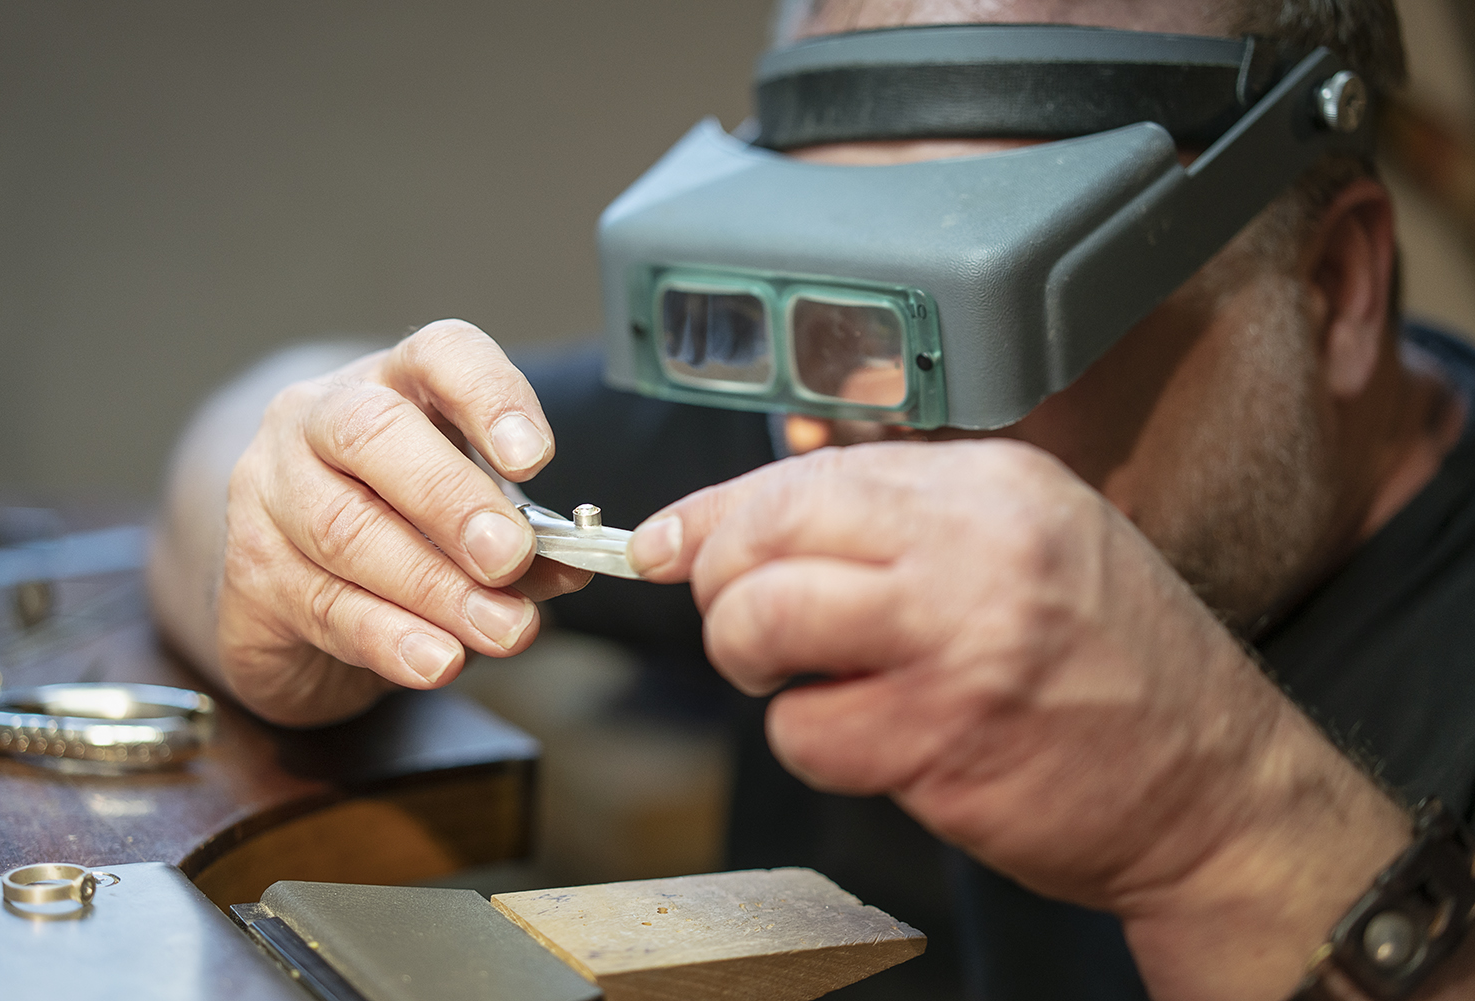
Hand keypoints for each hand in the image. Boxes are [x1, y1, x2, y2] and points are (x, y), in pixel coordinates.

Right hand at [217, 319, 590, 725]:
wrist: (290, 593)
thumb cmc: (398, 528)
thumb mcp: (467, 519)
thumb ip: (521, 538)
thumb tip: (570, 564)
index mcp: (394, 383)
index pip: (439, 354)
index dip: (489, 397)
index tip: (535, 457)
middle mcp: (317, 418)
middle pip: (373, 433)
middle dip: (450, 499)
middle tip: (510, 556)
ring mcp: (269, 490)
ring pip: (345, 530)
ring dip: (435, 588)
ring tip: (502, 628)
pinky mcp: (249, 573)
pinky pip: (323, 604)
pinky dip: (390, 638)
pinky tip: (437, 659)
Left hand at [628, 439, 1408, 1000]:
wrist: (1215, 787)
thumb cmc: (1117, 666)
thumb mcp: (1034, 544)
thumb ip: (904, 520)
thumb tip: (750, 518)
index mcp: (995, 483)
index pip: (806, 474)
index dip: (715, 514)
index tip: (666, 545)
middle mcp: (974, 545)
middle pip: (764, 535)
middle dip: (721, 584)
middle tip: (745, 622)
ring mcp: (957, 641)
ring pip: (758, 623)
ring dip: (754, 662)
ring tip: (807, 679)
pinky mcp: (939, 738)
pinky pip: (802, 731)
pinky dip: (814, 742)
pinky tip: (876, 741)